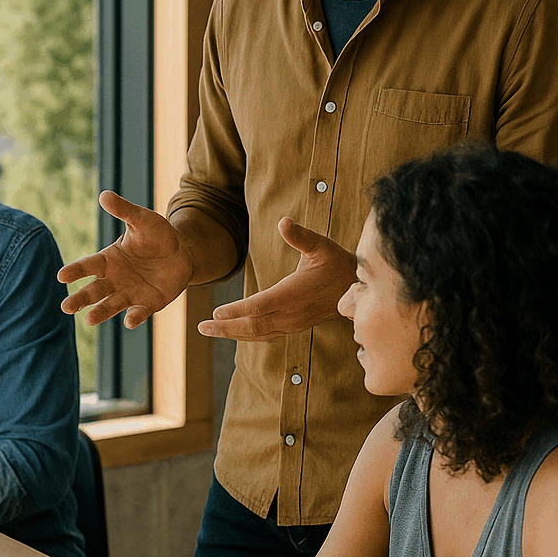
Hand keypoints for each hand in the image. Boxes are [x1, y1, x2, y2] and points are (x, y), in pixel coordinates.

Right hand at [58, 191, 194, 328]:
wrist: (182, 251)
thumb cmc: (157, 234)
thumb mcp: (141, 219)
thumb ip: (123, 210)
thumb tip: (104, 194)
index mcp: (108, 260)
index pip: (88, 265)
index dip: (75, 271)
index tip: (61, 276)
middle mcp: (114, 280)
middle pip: (93, 291)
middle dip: (80, 299)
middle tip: (65, 307)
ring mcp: (130, 293)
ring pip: (111, 305)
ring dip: (100, 313)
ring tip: (89, 321)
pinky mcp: (148, 304)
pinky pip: (139, 312)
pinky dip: (134, 317)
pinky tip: (129, 321)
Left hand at [197, 217, 355, 340]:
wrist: (356, 287)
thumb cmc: (336, 263)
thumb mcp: (321, 245)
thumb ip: (300, 236)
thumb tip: (284, 221)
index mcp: (294, 293)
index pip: (259, 306)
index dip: (236, 310)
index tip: (215, 312)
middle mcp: (292, 313)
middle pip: (253, 326)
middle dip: (225, 328)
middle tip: (201, 327)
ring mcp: (293, 323)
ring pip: (258, 334)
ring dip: (232, 334)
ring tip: (209, 331)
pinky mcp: (295, 327)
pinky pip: (266, 335)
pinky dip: (247, 336)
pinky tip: (233, 332)